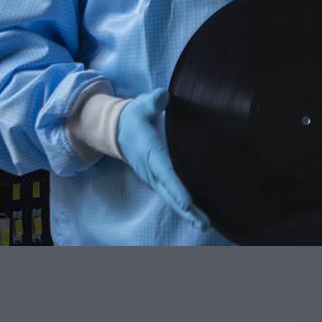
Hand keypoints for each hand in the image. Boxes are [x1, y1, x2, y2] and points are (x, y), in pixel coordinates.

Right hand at [116, 89, 210, 230]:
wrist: (116, 130)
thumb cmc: (134, 117)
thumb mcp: (141, 105)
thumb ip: (153, 101)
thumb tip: (164, 96)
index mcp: (150, 153)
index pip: (165, 173)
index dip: (176, 188)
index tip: (187, 203)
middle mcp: (152, 171)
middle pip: (170, 194)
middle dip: (186, 210)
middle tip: (203, 224)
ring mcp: (154, 178)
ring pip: (171, 198)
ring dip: (187, 213)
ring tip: (205, 225)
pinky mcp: (157, 181)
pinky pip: (171, 196)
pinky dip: (184, 208)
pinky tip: (197, 216)